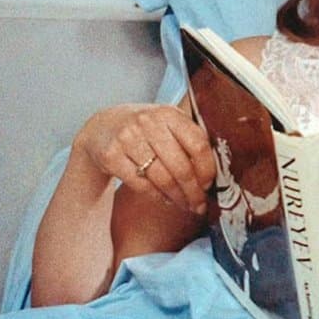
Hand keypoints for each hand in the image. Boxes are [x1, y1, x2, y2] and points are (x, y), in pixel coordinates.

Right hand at [77, 104, 215, 213]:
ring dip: (177, 197)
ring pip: (161, 178)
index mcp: (169, 113)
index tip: (210, 184)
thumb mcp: (168, 123)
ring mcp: (127, 139)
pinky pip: (141, 184)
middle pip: (180, 166)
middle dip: (193, 191)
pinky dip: (157, 196)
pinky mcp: (111, 156)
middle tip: (200, 204)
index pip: (197, 144)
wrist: (102, 127)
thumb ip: (189, 139)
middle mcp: (148, 123)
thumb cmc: (146, 128)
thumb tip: (216, 172)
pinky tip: (166, 199)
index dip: (207, 168)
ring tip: (186, 205)